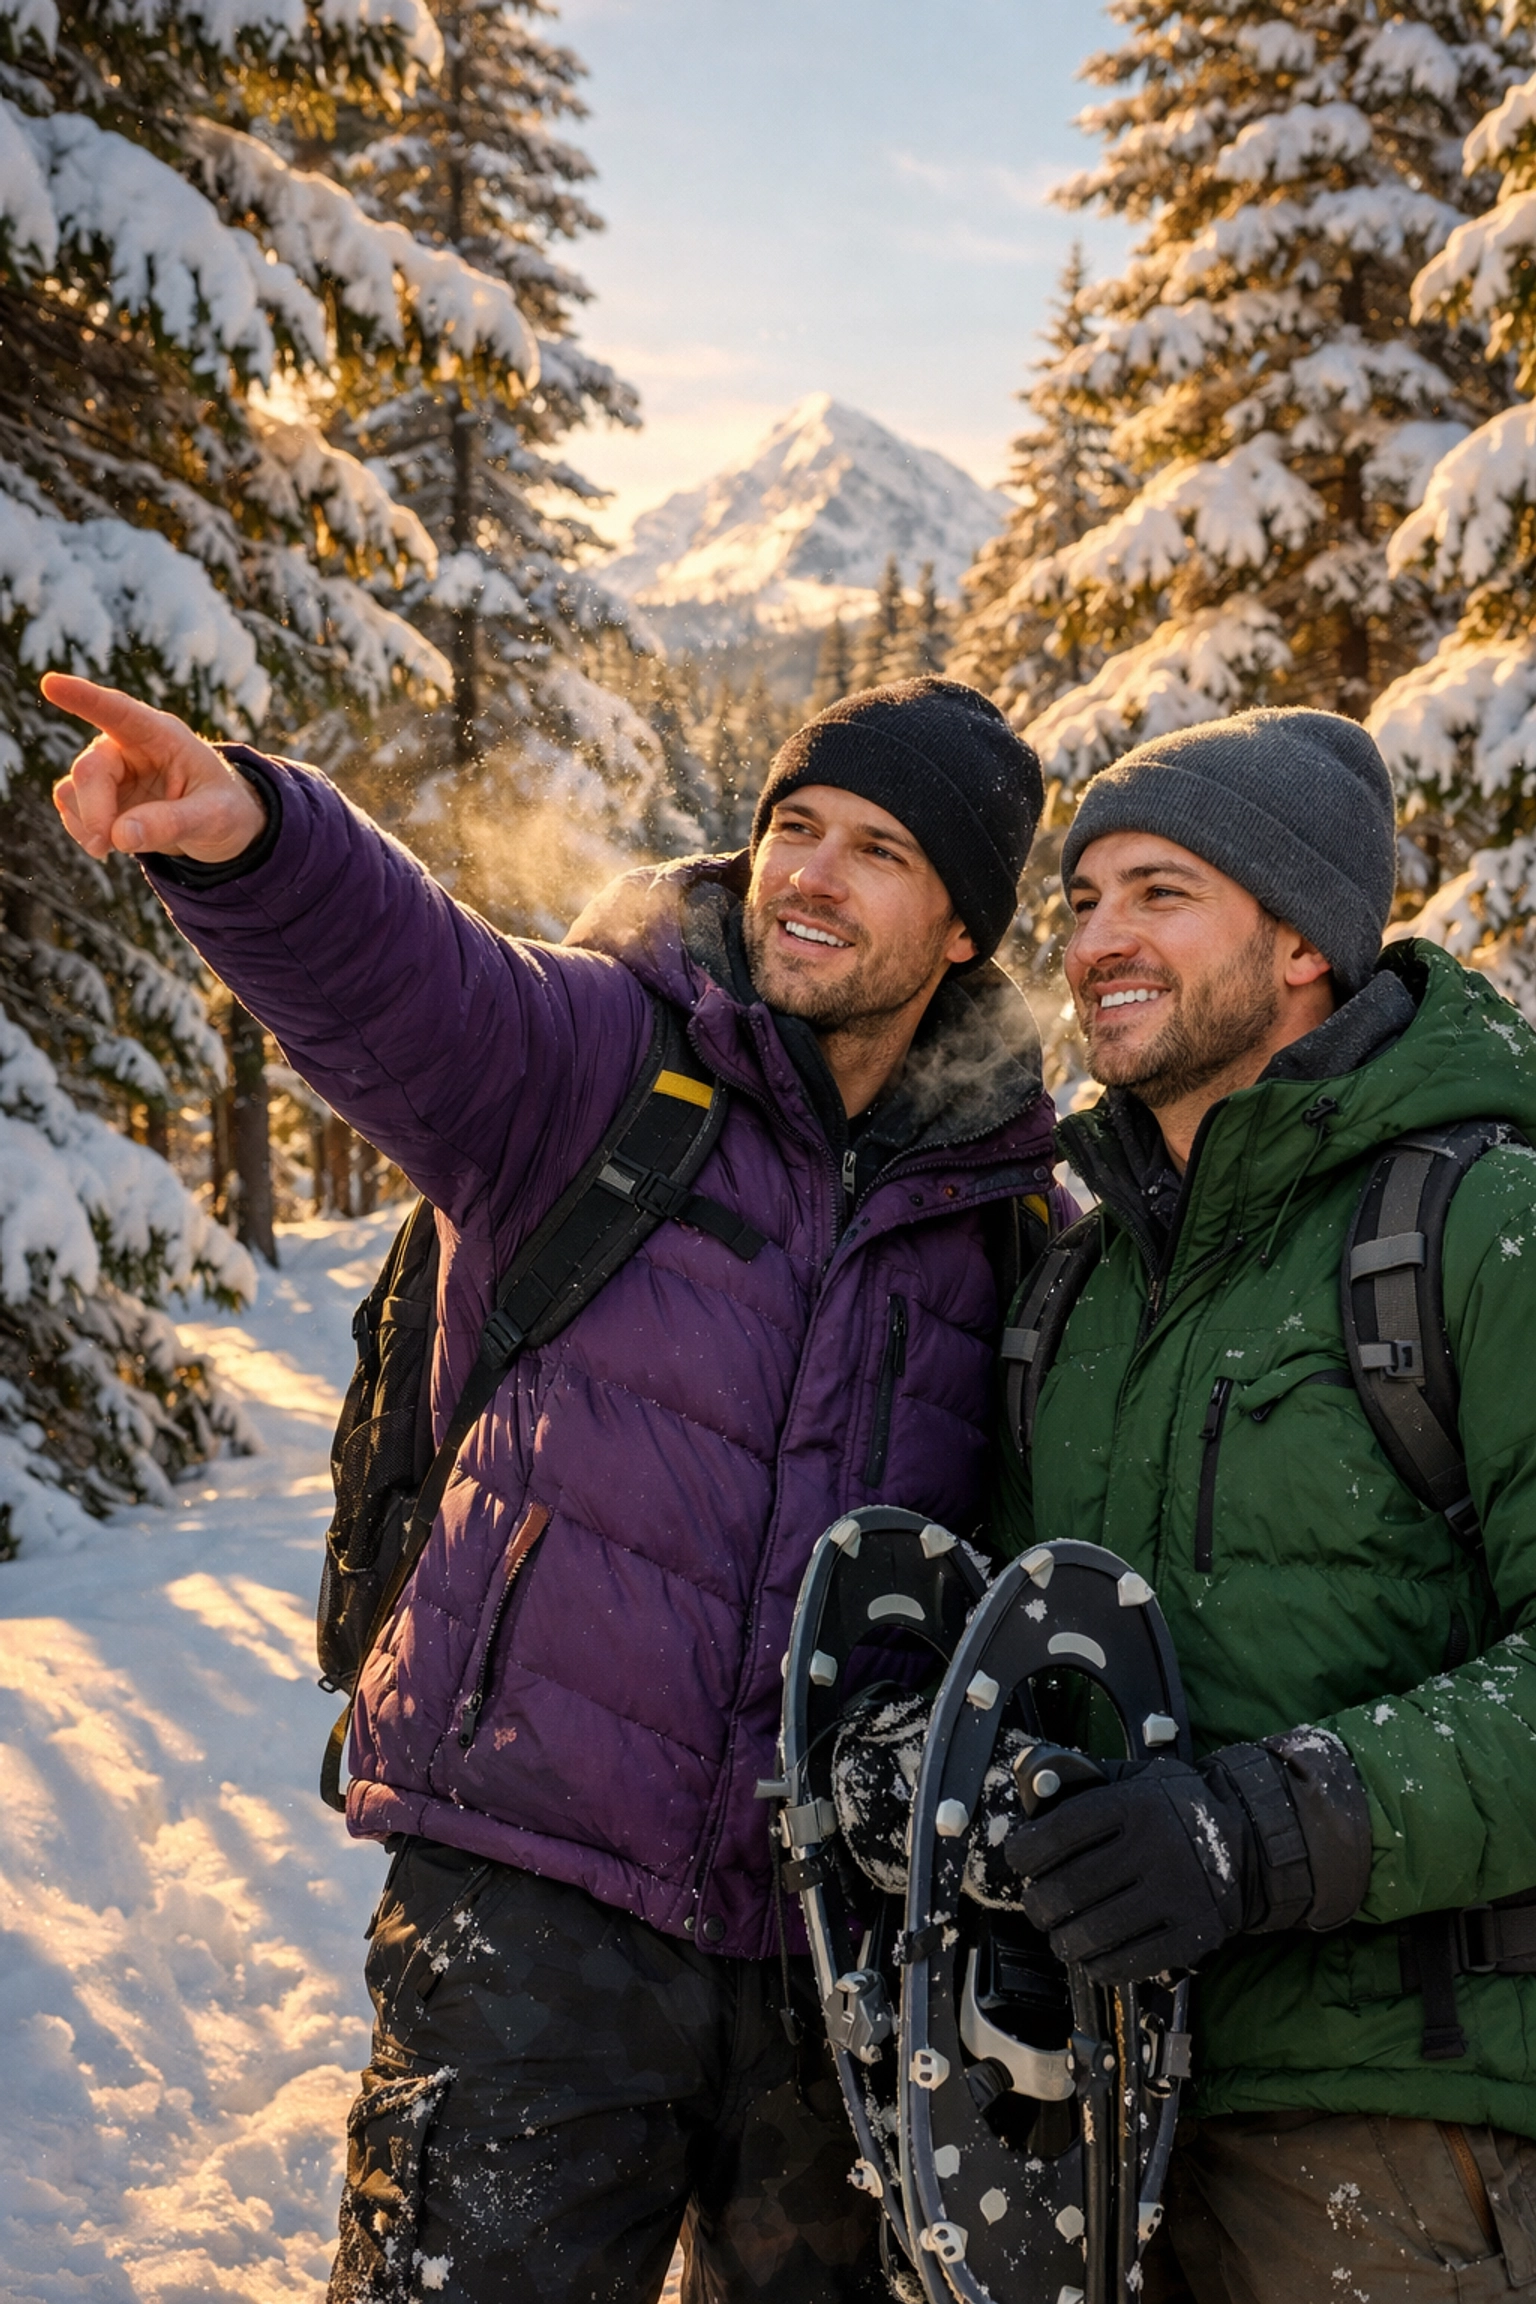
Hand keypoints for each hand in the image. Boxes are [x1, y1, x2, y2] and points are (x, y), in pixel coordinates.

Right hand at [42, 674, 266, 863]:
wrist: (219, 827)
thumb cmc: (224, 809)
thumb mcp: (214, 817)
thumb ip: (171, 823)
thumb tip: (119, 835)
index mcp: (161, 735)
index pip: (119, 711)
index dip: (85, 698)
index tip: (51, 684)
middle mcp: (127, 745)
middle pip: (90, 770)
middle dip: (95, 812)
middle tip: (106, 846)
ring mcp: (109, 770)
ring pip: (73, 791)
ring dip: (88, 825)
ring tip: (116, 848)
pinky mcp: (98, 795)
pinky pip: (71, 809)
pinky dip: (84, 831)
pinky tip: (109, 843)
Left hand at [1004, 1753, 1254, 1984]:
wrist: (1251, 1840)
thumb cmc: (1178, 1808)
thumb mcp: (1138, 1779)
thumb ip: (1088, 1784)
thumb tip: (1033, 1791)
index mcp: (1136, 1804)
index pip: (1061, 1832)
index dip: (1026, 1851)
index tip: (1018, 1859)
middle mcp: (1155, 1848)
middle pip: (1071, 1888)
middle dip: (1040, 1903)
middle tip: (1038, 1905)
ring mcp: (1176, 1894)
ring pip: (1094, 1932)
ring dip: (1064, 1940)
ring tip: (1061, 1934)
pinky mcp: (1193, 1934)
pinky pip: (1129, 1962)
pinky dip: (1099, 1965)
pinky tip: (1092, 1955)